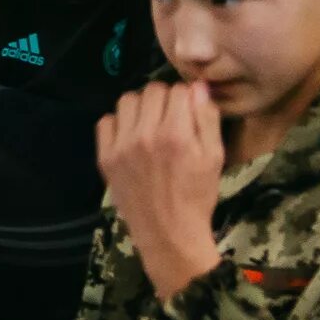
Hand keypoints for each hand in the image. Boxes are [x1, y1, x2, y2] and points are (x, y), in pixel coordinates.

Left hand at [97, 80, 224, 298]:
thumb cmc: (197, 195)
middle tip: (170, 117)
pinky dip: (118, 123)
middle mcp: (145, 135)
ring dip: (141, 106)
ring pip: (127, 100)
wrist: (168, 232)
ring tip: (150, 123)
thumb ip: (207, 118)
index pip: (178, 89)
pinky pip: (105, 122)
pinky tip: (130, 136)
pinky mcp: (105, 158)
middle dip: (165, 98)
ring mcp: (121, 146)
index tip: (189, 111)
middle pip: (152, 90)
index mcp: (176, 133)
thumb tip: (198, 87)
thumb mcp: (215, 156)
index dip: (187, 97)